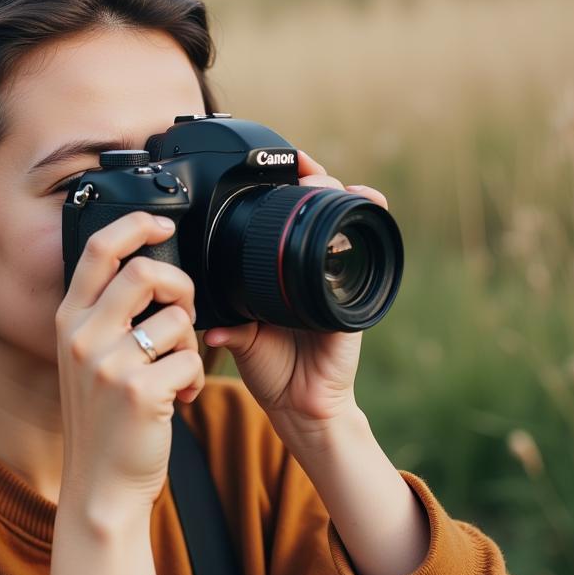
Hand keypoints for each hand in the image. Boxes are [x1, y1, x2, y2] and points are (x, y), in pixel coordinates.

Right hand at [56, 211, 205, 530]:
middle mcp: (82, 336)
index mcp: (69, 320)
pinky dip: (196, 379)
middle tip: (186, 312)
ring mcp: (108, 364)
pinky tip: (181, 399)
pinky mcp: (139, 391)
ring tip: (177, 372)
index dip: (134, 226)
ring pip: (177, 319)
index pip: (98, 249)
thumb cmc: (103, 420)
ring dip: (190, 344)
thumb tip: (152, 274)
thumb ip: (106, 316)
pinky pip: (192, 360)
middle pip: (146, 272)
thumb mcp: (87, 360)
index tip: (162, 224)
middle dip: (181, 286)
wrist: (99, 487)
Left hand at [202, 151, 388, 432]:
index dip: (284, 192)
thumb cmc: (273, 371)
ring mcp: (336, 281)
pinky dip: (368, 228)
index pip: (286, 222)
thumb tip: (205, 321)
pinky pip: (367, 256)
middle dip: (314, 183)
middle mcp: (311, 272)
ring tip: (327, 180)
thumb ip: (228, 324)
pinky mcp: (354, 296)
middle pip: (319, 212)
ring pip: (343, 225)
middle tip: (302, 171)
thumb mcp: (242, 338)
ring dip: (340, 195)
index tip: (275, 167)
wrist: (300, 407)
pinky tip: (368, 201)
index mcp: (282, 275)